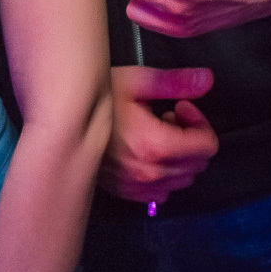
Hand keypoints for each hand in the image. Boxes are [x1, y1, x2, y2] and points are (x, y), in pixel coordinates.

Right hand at [99, 65, 218, 205]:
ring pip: (183, 180)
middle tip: (169, 116)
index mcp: (155, 145)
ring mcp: (137, 187)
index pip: (207, 147)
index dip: (200, 122)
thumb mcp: (138, 81)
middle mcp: (149, 173)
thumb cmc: (100, 99)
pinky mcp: (127, 192)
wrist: (63, 122)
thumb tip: (207, 79)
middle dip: (191, 138)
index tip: (181, 106)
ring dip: (180, 157)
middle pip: (198, 164)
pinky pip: (162, 192)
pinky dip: (165, 174)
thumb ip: (176, 82)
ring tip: (157, 133)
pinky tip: (148, 152)